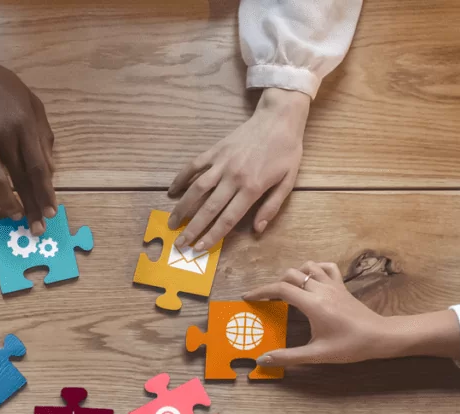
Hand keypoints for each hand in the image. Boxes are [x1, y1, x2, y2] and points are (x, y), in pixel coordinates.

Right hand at [0, 35, 56, 235]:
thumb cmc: (2, 86)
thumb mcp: (32, 103)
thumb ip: (43, 135)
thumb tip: (50, 169)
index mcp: (24, 125)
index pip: (39, 168)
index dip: (46, 193)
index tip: (52, 212)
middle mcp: (4, 136)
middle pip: (21, 180)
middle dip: (31, 207)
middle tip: (38, 229)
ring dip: (9, 205)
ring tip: (18, 219)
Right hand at [167, 88, 309, 251]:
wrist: (279, 118)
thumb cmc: (286, 151)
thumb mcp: (288, 181)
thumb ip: (272, 207)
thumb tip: (257, 229)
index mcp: (252, 188)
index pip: (228, 218)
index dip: (212, 235)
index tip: (199, 248)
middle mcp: (233, 177)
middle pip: (208, 208)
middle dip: (192, 228)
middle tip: (179, 243)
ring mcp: (221, 163)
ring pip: (196, 189)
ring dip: (182, 208)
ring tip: (171, 222)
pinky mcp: (215, 150)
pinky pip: (193, 166)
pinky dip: (180, 178)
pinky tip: (172, 191)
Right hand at [244, 261, 459, 365]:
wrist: (380, 337)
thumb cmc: (350, 346)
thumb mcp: (318, 354)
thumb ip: (288, 356)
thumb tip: (263, 360)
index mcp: (313, 304)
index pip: (281, 289)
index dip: (261, 291)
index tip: (248, 297)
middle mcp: (321, 289)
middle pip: (291, 274)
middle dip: (274, 284)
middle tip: (266, 299)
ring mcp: (333, 285)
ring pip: (307, 267)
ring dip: (294, 274)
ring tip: (287, 289)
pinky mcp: (342, 286)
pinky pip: (326, 267)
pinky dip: (314, 268)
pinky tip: (311, 279)